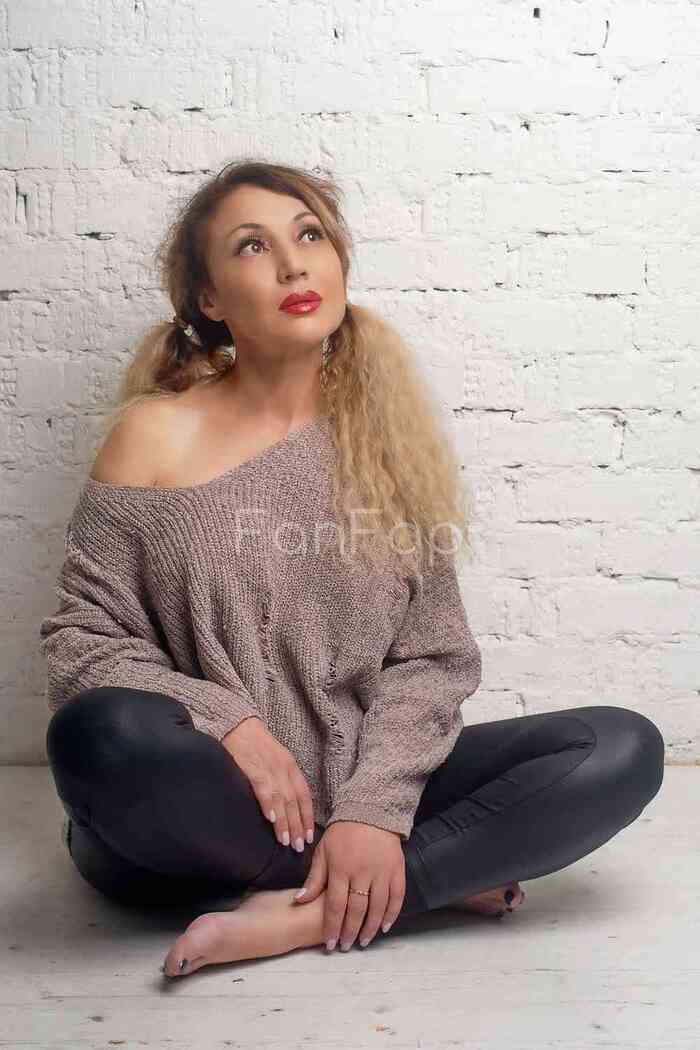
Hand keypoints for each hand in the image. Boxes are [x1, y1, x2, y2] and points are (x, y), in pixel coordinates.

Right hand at [222, 716, 314, 850]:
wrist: (239, 724)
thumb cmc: (256, 745)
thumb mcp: (276, 760)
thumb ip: (281, 780)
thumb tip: (284, 807)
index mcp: (291, 767)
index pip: (304, 796)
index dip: (307, 816)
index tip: (309, 835)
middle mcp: (284, 769)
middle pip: (295, 802)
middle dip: (298, 826)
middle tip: (300, 847)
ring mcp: (270, 769)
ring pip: (282, 800)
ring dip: (285, 822)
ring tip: (287, 842)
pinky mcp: (254, 769)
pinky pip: (264, 789)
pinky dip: (269, 805)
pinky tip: (271, 819)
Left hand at [293, 821, 405, 949]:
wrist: (370, 811)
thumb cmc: (342, 833)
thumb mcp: (323, 851)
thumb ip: (314, 878)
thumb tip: (299, 901)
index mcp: (340, 868)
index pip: (334, 905)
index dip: (332, 927)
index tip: (330, 944)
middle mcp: (362, 872)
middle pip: (355, 910)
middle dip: (349, 932)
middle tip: (346, 946)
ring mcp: (381, 872)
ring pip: (377, 907)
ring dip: (369, 928)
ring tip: (363, 942)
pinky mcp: (397, 869)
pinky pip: (397, 897)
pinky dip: (392, 914)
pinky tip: (384, 927)